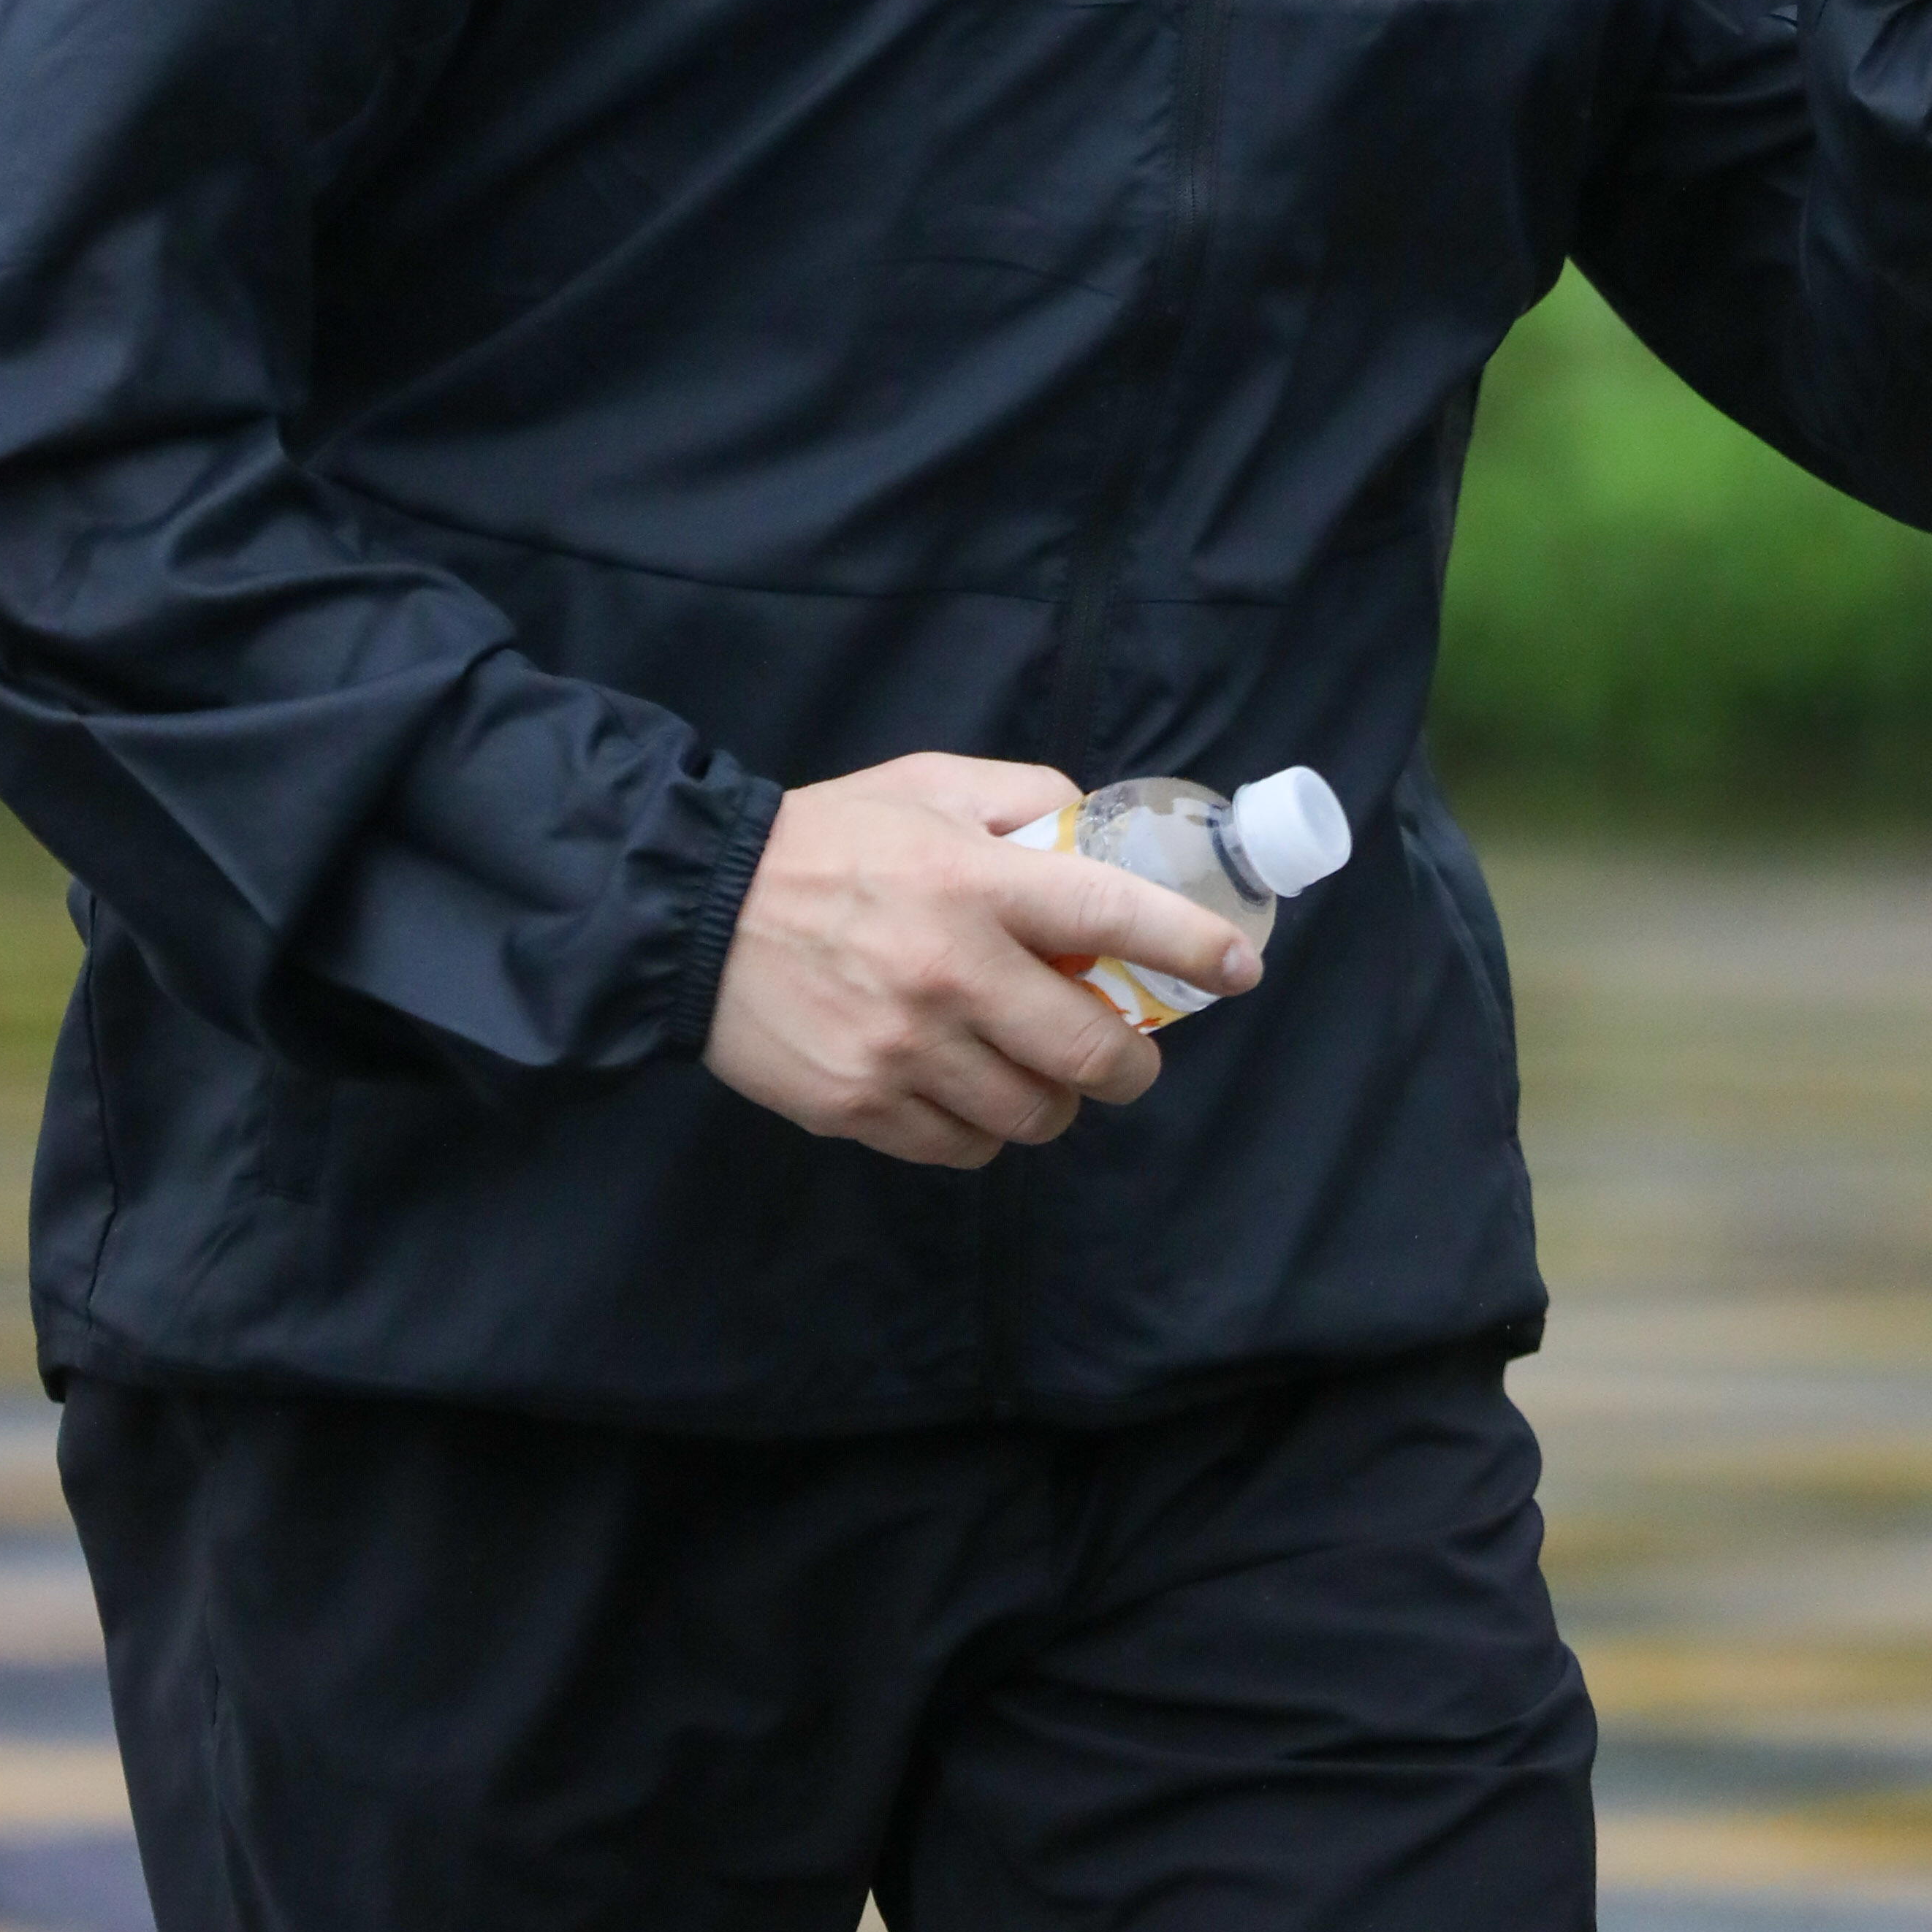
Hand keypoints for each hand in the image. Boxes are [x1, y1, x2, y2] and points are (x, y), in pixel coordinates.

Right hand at [706, 751, 1261, 1170]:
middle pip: (1089, 1052)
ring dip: (1054, 1102)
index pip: (1114, 914)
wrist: (693, 910)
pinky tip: (966, 1090)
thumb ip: (1023, 797)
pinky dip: (984, 1130)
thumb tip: (1100, 826)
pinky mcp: (860, 1106)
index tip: (1238, 970)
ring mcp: (904, 1050)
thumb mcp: (929, 783)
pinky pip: (964, 1147)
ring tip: (1036, 1072)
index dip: (1191, 947)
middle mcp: (951, 971)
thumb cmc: (825, 839)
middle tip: (1127, 1057)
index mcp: (975, 881)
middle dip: (1130, 1066)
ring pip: (1033, 1114)